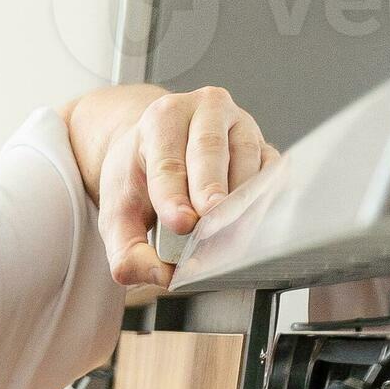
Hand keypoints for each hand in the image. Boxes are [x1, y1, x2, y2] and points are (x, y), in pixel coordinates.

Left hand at [96, 86, 273, 292]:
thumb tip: (160, 277)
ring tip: (221, 245)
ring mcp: (241, 126)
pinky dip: (260, 207)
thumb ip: (126, 250)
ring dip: (238, 210)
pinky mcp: (265, 149)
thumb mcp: (118, 213)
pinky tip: (244, 231)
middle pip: (210, 152)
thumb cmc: (141, 177)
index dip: (173, 195)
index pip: (167, 160)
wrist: (161, 149)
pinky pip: (271, 178)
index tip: (181, 223)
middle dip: (211, 193)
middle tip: (208, 226)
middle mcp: (205, 112)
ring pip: (247, 165)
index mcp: (162, 118)